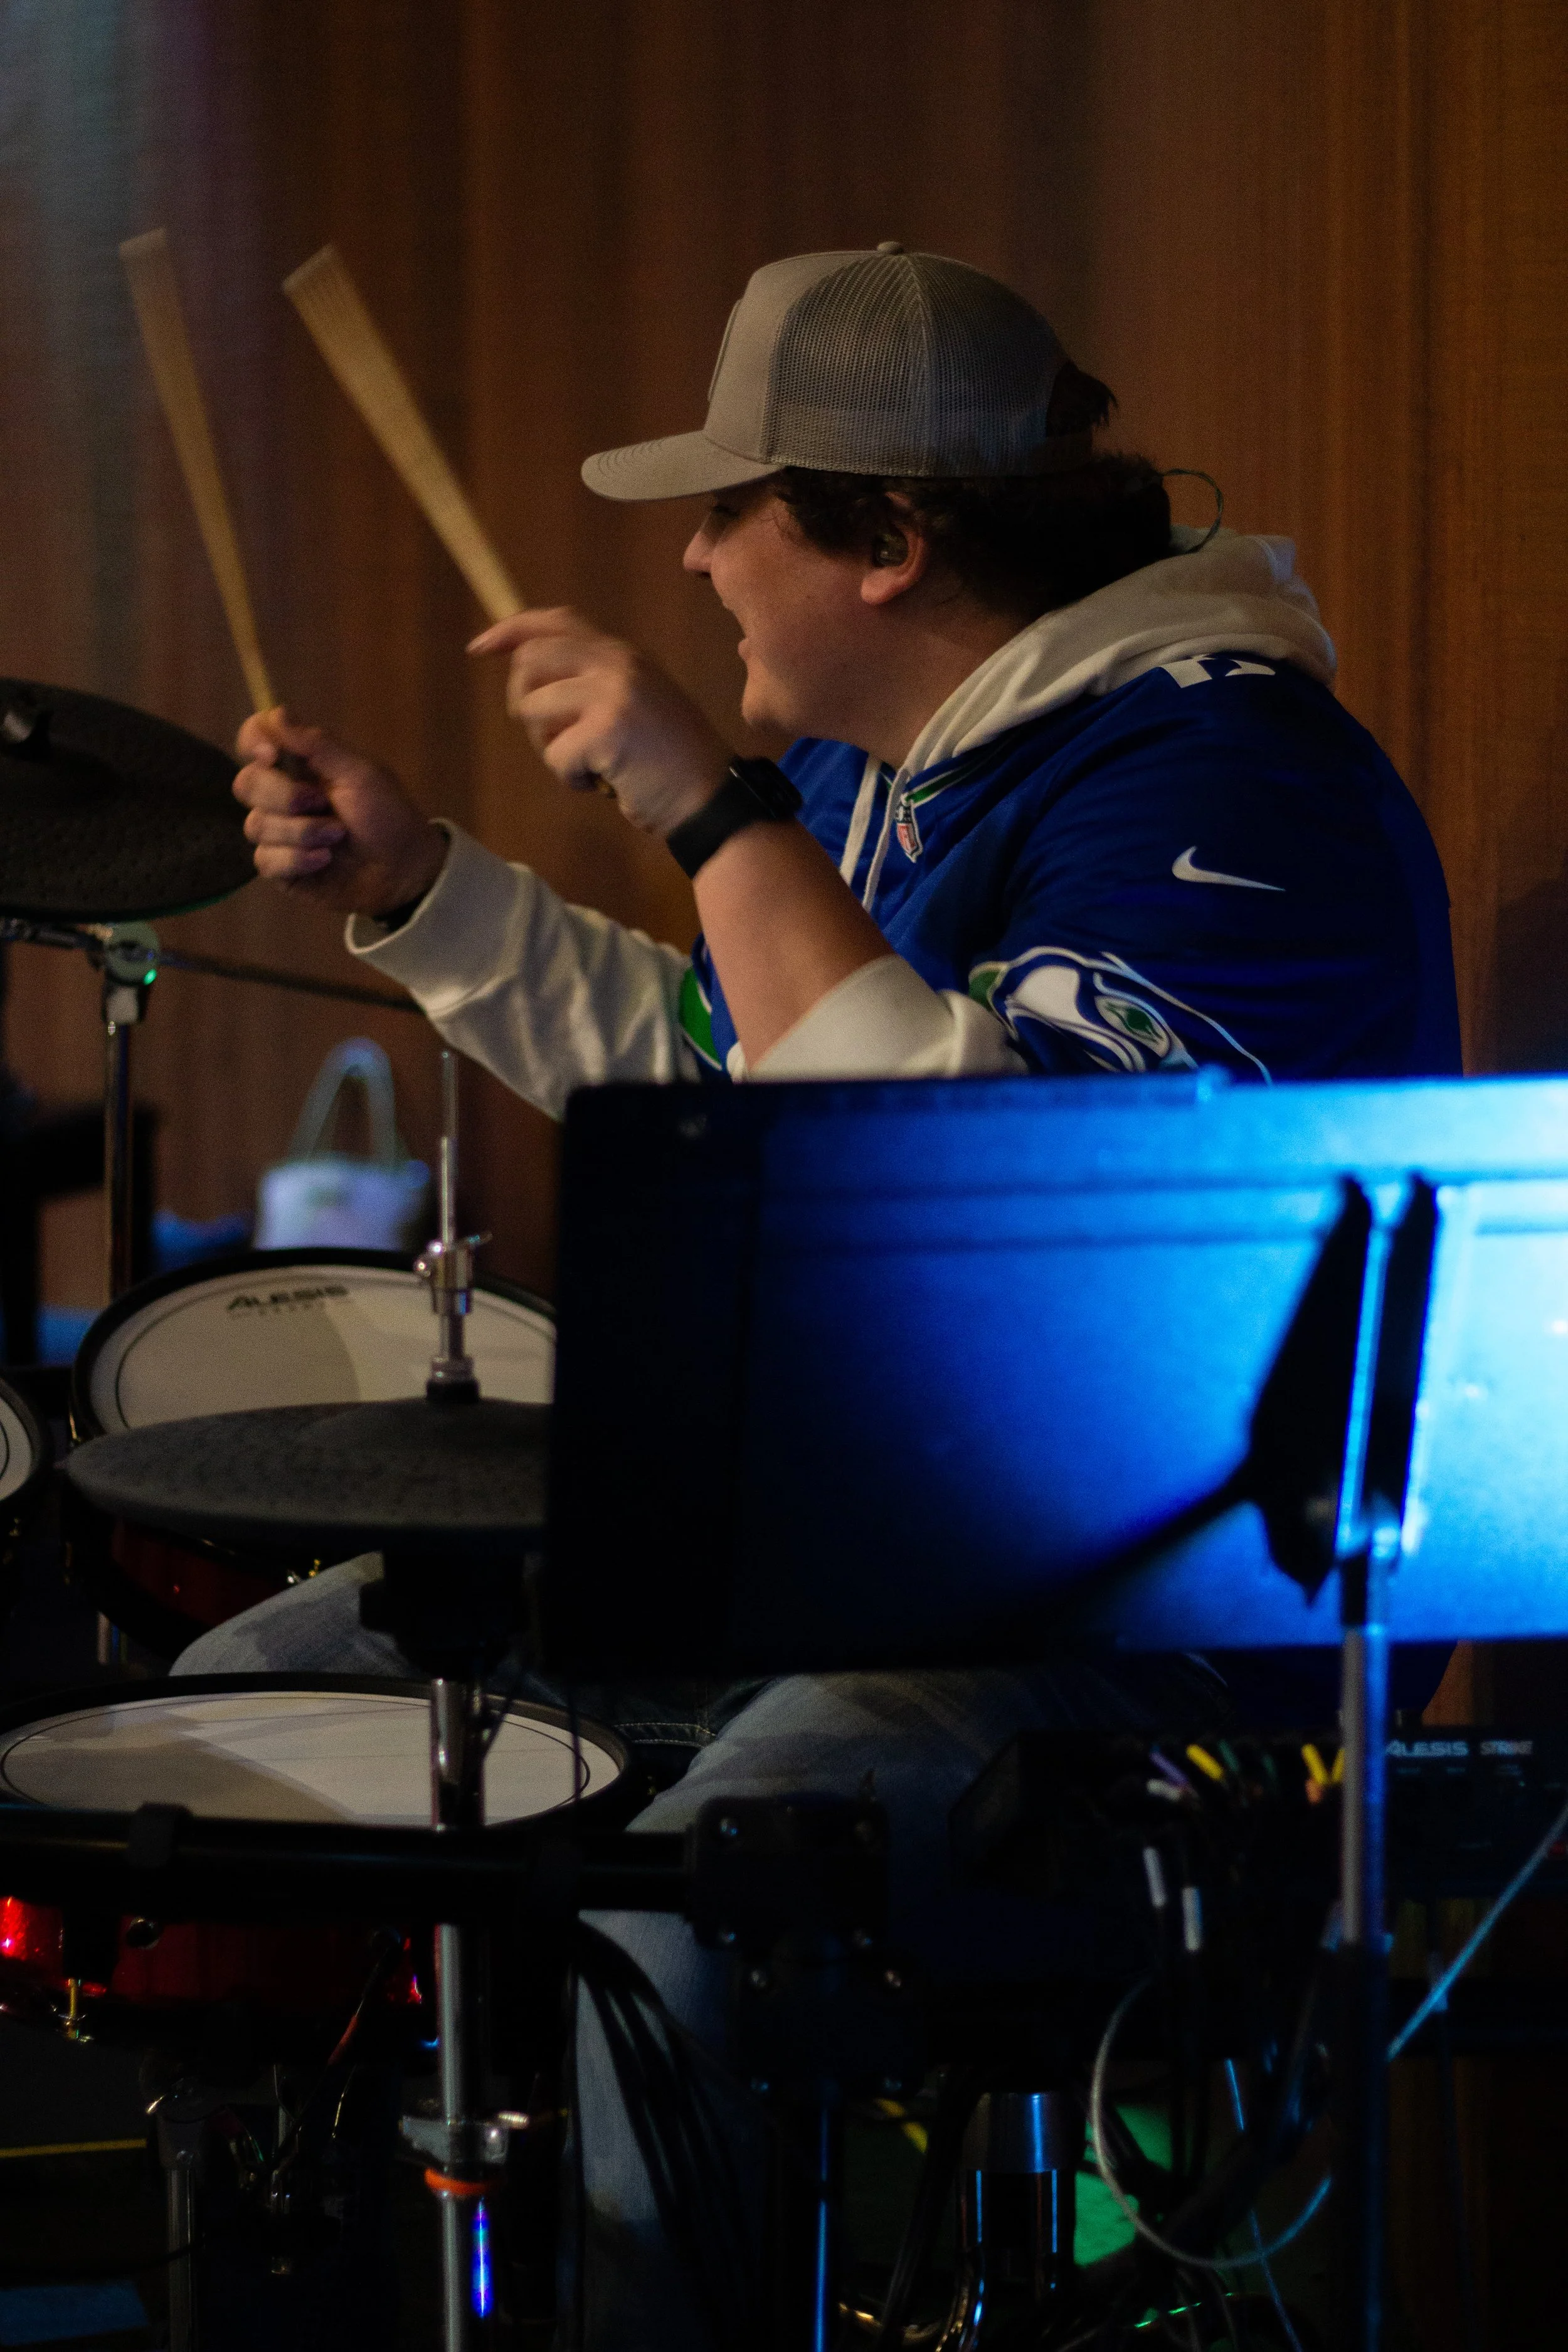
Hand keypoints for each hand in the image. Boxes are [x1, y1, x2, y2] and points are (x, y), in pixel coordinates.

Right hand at [233, 709, 447, 917]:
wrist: (403, 869)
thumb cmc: (387, 816)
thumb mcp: (360, 774)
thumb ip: (318, 744)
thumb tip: (277, 712)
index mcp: (300, 764)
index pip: (255, 738)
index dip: (253, 740)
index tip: (271, 754)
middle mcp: (282, 795)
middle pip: (246, 783)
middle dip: (283, 795)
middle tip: (321, 803)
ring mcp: (278, 833)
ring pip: (255, 826)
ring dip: (301, 831)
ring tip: (338, 837)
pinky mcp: (280, 868)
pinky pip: (265, 860)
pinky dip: (298, 859)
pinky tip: (325, 860)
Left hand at [468, 607, 729, 836]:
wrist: (710, 798)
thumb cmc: (669, 762)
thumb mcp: (635, 704)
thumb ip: (593, 682)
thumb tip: (530, 679)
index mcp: (622, 654)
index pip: (555, 621)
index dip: (510, 630)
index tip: (479, 647)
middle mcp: (617, 663)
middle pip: (530, 661)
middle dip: (524, 703)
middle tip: (551, 737)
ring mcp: (613, 694)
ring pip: (533, 710)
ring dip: (549, 747)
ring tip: (589, 763)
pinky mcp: (607, 732)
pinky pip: (555, 755)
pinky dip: (571, 779)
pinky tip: (603, 783)